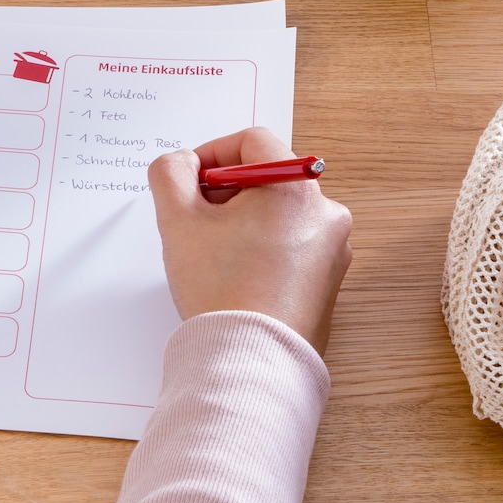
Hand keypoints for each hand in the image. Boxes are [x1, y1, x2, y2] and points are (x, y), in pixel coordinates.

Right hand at [148, 127, 352, 353]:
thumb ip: (170, 174)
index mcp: (295, 187)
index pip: (252, 142)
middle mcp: (325, 213)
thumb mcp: (178, 221)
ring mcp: (333, 249)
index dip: (212, 153)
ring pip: (280, 213)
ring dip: (245, 220)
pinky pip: (293, 246)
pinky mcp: (329, 280)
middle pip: (269, 177)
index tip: (189, 180)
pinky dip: (265, 248)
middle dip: (227, 191)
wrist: (252, 360)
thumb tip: (179, 164)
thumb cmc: (222, 291)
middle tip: (196, 218)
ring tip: (215, 251)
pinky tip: (238, 275)